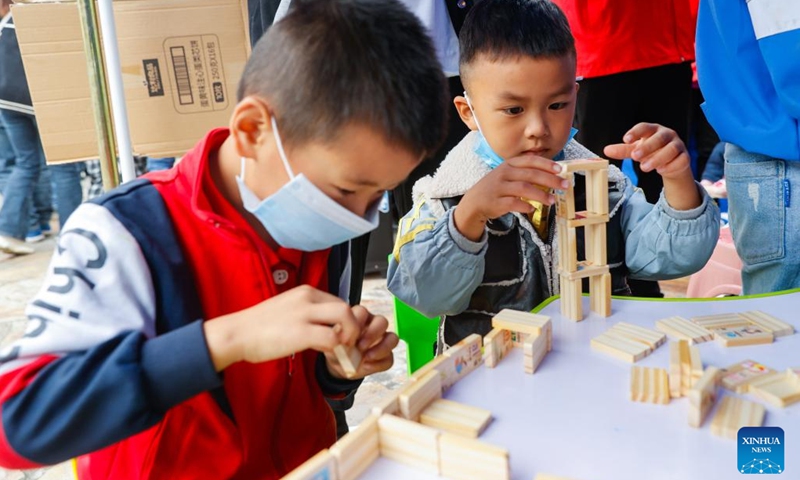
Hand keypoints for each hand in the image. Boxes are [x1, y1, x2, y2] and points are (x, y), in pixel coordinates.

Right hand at [203, 285, 360, 370]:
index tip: (341, 335)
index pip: (339, 301)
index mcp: (305, 292)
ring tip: (340, 350)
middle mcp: (307, 298)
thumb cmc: (259, 326)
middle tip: (346, 344)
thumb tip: (326, 325)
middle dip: (353, 328)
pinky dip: (335, 349)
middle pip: (347, 307)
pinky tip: (327, 356)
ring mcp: (304, 314)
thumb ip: (308, 312)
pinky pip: (332, 338)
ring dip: (349, 336)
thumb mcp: (288, 308)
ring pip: (345, 318)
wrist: (237, 333)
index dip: (345, 321)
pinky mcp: (300, 332)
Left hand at [324, 305, 398, 378]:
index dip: (356, 323)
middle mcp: (373, 326)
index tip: (347, 337)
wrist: (338, 364)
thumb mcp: (331, 343)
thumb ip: (335, 339)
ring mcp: (382, 341)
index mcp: (358, 318)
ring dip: (381, 348)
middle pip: (382, 321)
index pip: (363, 312)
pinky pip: (390, 358)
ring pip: (393, 337)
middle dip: (372, 334)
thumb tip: (339, 338)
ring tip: (367, 357)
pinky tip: (367, 366)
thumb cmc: (336, 348)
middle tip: (360, 346)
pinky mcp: (386, 356)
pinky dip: (379, 364)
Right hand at [454, 154, 567, 240]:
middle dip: (550, 180)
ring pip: (523, 188)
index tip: (560, 169)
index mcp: (509, 164)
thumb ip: (525, 172)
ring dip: (540, 195)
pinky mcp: (496, 202)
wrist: (474, 202)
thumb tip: (551, 174)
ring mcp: (499, 188)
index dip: (546, 164)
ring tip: (552, 200)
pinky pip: (513, 203)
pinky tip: (533, 209)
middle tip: (563, 185)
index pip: (530, 161)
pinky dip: (525, 206)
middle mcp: (504, 173)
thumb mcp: (508, 174)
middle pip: (530, 174)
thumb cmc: (496, 188)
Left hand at [603, 123, 691, 179]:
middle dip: (647, 147)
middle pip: (659, 138)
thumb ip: (623, 150)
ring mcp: (677, 145)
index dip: (636, 132)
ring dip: (657, 158)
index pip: (645, 127)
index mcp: (653, 130)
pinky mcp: (685, 157)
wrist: (670, 162)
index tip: (625, 139)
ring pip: (671, 149)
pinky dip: (671, 166)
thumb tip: (606, 150)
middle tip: (635, 156)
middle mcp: (667, 135)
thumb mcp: (636, 150)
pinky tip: (661, 170)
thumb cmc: (652, 151)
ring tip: (644, 167)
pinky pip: (681, 160)